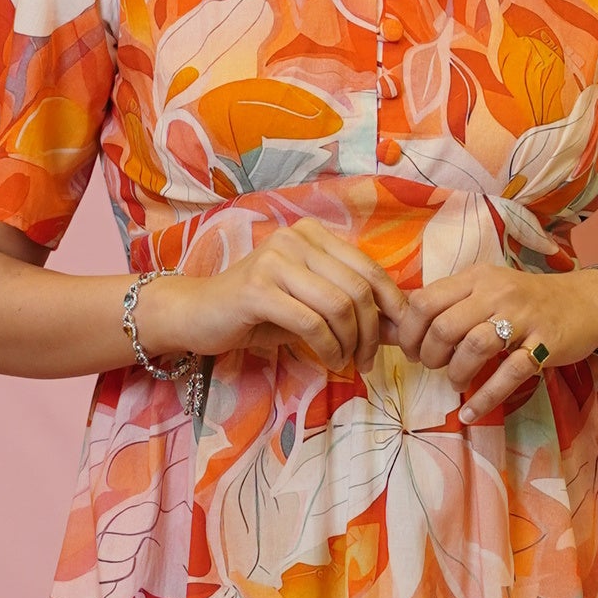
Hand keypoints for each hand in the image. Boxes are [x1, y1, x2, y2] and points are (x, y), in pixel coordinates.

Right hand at [139, 220, 413, 375]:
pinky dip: (329, 348)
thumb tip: (401, 326)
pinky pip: (312, 323)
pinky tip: (329, 361)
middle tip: (367, 360)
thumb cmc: (256, 312)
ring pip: (339, 305)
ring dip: (351, 343)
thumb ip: (351, 308)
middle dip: (372, 331)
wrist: (196, 315)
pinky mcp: (258, 289)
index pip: (369, 267)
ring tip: (347, 362)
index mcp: (312, 234)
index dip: (392, 305)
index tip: (397, 337)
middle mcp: (295, 239)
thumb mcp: (310, 304)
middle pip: (359, 288)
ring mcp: (275, 260)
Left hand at [400, 261, 597, 423]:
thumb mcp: (486, 290)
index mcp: (476, 277)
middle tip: (435, 367)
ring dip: (456, 372)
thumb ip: (448, 305)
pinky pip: (509, 374)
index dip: (410, 332)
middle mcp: (497, 292)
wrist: (587, 302)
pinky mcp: (545, 344)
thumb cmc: (526, 301)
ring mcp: (523, 318)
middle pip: (445, 326)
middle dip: (430, 355)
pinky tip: (470, 412)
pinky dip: (485, 398)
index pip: (425, 301)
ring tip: (456, 381)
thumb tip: (396, 329)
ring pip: (475, 346)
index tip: (413, 350)